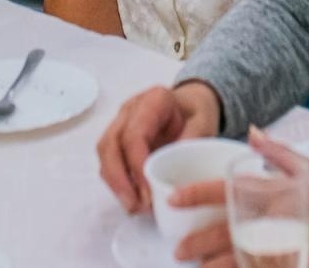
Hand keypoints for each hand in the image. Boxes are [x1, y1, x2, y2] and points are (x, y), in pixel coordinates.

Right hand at [97, 81, 221, 213]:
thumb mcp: (204, 123)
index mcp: (153, 101)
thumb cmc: (196, 113)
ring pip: (104, 153)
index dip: (136, 166)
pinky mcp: (117, 138)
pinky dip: (117, 182)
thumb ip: (192, 142)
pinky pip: (108, 160)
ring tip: (133, 207)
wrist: (190, 104)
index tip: (147, 193)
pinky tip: (132, 199)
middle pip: (110, 144)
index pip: (134, 135)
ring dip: (115, 183)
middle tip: (134, 205)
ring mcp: (120, 123)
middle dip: (118, 179)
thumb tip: (178, 171)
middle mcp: (130, 110)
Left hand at [168, 127, 308, 267]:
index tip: (174, 199)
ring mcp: (291, 246)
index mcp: (279, 190)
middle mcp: (281, 219)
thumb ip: (278, 152)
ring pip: (244, 260)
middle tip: (179, 249)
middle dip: (200, 242)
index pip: (229, 190)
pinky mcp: (302, 264)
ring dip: (219, 266)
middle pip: (230, 232)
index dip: (198, 195)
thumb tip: (252, 132)